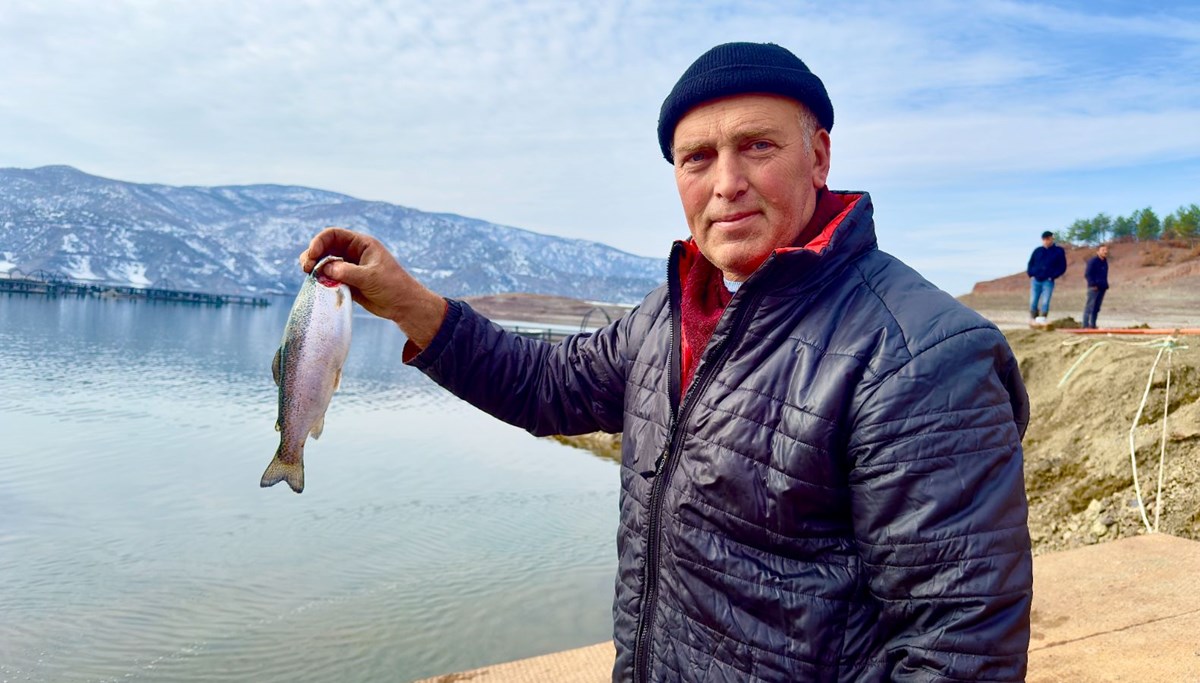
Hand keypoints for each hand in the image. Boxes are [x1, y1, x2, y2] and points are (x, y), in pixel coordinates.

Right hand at [300, 227, 446, 347]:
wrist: (403, 305)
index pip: (334, 235)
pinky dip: (321, 281)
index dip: (319, 242)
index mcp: (361, 244)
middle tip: (306, 268)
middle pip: (325, 247)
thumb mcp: (370, 277)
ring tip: (308, 276)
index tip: (313, 255)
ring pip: (325, 263)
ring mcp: (349, 267)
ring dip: (315, 268)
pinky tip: (317, 286)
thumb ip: (346, 272)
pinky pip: (329, 278)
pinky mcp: (347, 282)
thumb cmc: (393, 286)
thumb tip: (324, 270)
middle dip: (313, 255)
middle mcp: (353, 253)